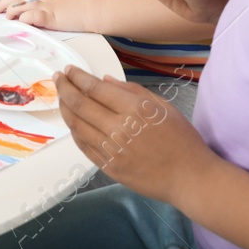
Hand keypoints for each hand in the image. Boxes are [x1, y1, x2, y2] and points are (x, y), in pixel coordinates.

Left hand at [0, 0, 92, 32]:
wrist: (98, 8)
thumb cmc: (89, 3)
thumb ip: (56, 0)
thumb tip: (50, 7)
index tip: (5, 1)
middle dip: (5, 2)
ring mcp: (48, 6)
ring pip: (22, 4)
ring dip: (11, 11)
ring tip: (5, 17)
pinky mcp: (52, 17)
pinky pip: (33, 16)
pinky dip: (24, 18)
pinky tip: (19, 21)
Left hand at [57, 65, 215, 203]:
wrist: (190, 178)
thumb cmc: (182, 140)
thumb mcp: (163, 107)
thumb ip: (132, 91)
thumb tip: (103, 80)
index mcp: (134, 109)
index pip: (94, 88)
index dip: (77, 77)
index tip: (68, 70)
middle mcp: (119, 128)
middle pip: (80, 104)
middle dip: (64, 88)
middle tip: (58, 78)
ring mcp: (111, 150)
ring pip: (76, 125)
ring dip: (64, 108)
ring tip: (61, 98)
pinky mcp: (108, 167)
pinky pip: (83, 146)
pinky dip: (74, 131)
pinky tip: (72, 122)